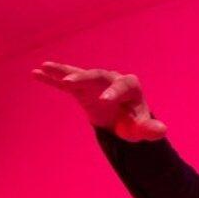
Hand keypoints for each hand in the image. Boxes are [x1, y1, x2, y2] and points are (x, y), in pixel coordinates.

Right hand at [31, 61, 167, 141]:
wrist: (121, 121)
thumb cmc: (134, 123)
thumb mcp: (141, 129)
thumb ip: (150, 129)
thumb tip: (162, 131)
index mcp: (129, 86)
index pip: (122, 85)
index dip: (114, 92)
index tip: (104, 101)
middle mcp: (111, 79)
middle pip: (96, 75)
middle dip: (83, 78)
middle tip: (70, 83)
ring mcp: (94, 83)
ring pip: (79, 75)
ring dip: (63, 72)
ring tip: (46, 66)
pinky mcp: (80, 89)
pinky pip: (65, 83)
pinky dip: (52, 78)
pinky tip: (36, 73)